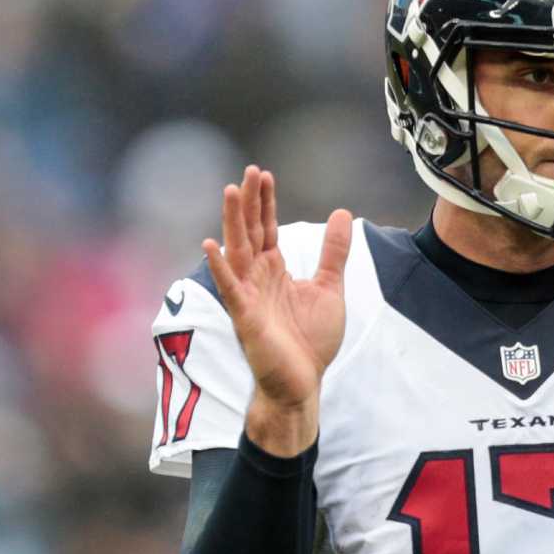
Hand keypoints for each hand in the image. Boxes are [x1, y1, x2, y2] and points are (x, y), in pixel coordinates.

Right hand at [201, 165, 351, 454]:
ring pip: (237, 251)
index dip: (265, 203)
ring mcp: (248, 296)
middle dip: (248, 202)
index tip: (264, 174)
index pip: (266, 228)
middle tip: (249, 171)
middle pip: (249, 232)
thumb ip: (334, 253)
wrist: (303, 382)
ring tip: (230, 191)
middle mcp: (257, 278)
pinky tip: (210, 244)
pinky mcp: (245, 317)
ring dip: (232, 222)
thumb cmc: (310, 341)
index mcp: (274, 271)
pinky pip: (230, 287)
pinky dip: (220, 267)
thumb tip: (343, 214)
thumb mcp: (330, 288)